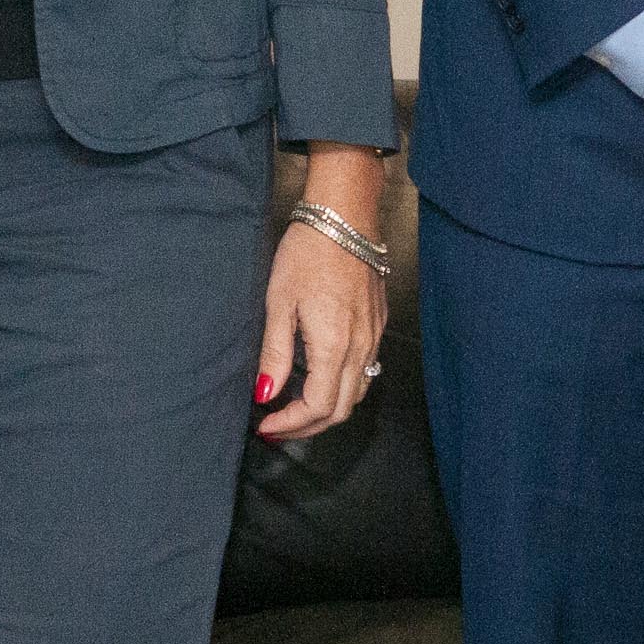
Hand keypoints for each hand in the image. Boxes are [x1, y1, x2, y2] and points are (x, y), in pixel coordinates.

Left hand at [258, 146, 389, 441]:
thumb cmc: (307, 253)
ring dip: (327, 410)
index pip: (318, 407)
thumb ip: (275, 354)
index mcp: (335, 346)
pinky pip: (366, 371)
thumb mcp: (279, 303)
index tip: (265, 425)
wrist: (344, 216)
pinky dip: (342, 387)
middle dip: (308, 426)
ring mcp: (374, 336)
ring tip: (295, 409)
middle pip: (341, 410)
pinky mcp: (378, 323)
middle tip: (277, 426)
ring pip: (357, 393)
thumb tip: (265, 395)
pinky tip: (319, 378)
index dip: (291, 425)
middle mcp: (361, 348)